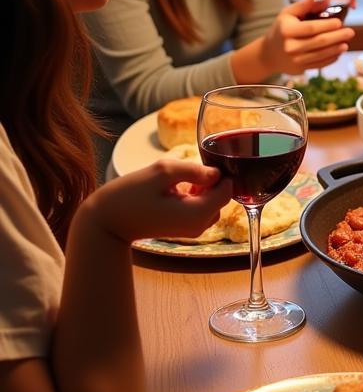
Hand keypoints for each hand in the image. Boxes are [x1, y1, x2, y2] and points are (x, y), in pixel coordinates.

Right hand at [80, 160, 231, 243]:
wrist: (105, 223)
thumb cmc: (129, 195)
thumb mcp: (162, 172)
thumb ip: (193, 170)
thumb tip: (216, 173)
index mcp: (198, 213)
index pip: (228, 189)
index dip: (222, 172)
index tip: (203, 161)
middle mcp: (200, 225)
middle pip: (223, 196)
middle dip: (211, 180)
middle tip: (185, 171)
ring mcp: (193, 229)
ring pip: (213, 201)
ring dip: (202, 187)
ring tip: (176, 181)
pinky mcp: (185, 228)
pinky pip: (201, 207)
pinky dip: (195, 195)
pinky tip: (175, 189)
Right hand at [264, 0, 353, 72]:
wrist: (269, 53)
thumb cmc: (282, 29)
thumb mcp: (288, 13)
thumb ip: (306, 4)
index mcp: (287, 30)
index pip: (311, 28)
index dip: (327, 25)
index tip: (340, 22)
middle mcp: (290, 47)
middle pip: (319, 42)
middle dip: (337, 37)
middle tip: (350, 32)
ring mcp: (295, 60)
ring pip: (321, 55)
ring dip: (336, 49)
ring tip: (346, 43)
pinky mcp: (300, 69)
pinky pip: (319, 64)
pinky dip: (331, 58)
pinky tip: (338, 52)